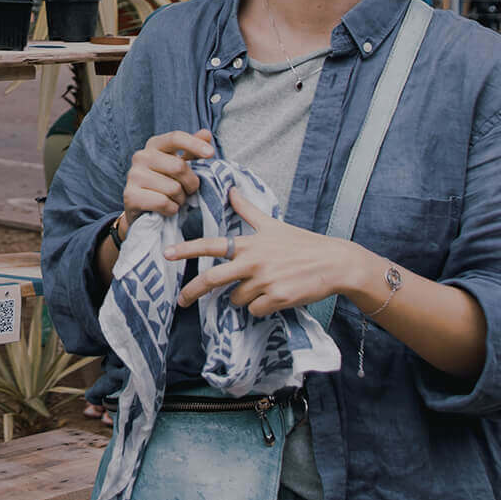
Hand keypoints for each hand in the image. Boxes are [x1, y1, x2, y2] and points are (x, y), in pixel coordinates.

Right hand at [121, 128, 215, 230]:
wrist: (142, 210)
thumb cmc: (164, 184)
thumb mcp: (178, 166)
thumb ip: (191, 150)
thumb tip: (206, 133)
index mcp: (154, 145)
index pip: (175, 138)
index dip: (194, 144)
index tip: (211, 153)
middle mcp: (141, 156)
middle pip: (178, 166)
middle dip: (191, 183)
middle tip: (188, 191)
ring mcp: (134, 175)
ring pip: (173, 188)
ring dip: (180, 199)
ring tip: (174, 200)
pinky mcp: (130, 195)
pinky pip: (163, 202)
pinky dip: (171, 209)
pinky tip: (166, 209)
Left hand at [170, 185, 370, 316]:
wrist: (334, 263)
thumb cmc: (301, 243)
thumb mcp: (272, 224)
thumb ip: (247, 210)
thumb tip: (231, 189)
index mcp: (249, 244)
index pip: (211, 245)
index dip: (187, 250)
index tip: (167, 254)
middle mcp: (253, 262)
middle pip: (213, 279)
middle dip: (193, 291)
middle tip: (181, 301)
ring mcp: (265, 281)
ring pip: (237, 299)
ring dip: (242, 298)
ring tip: (263, 286)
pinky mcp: (277, 299)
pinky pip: (255, 310)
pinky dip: (260, 307)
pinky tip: (275, 297)